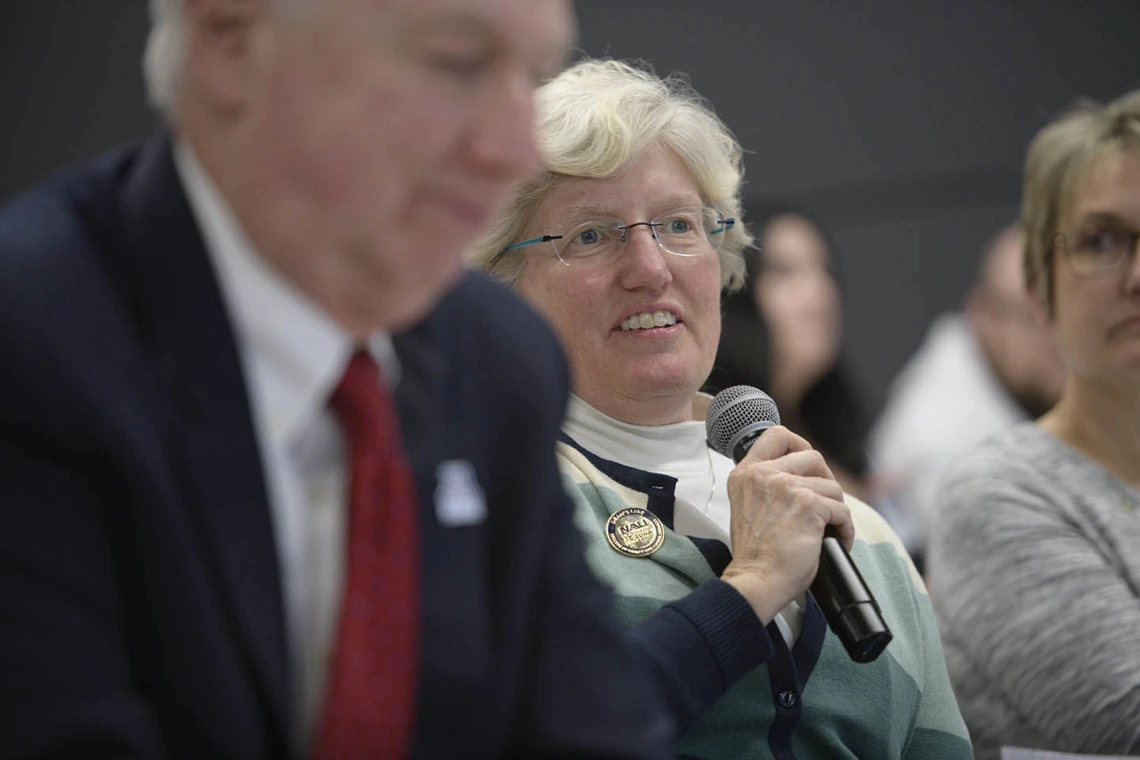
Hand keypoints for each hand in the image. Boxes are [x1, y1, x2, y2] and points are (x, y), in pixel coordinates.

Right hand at [718, 426, 853, 623]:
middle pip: (812, 457)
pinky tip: (836, 541)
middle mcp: (763, 475)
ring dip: (836, 510)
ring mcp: (785, 487)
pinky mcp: (808, 505)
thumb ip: (766, 486)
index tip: (807, 463)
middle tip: (825, 504)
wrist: (756, 580)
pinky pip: (842, 510)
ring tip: (829, 531)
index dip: (799, 444)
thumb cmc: (755, 555)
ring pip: (831, 486)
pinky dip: (845, 529)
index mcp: (746, 474)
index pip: (776, 435)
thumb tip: (801, 478)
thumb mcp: (749, 507)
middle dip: (825, 480)